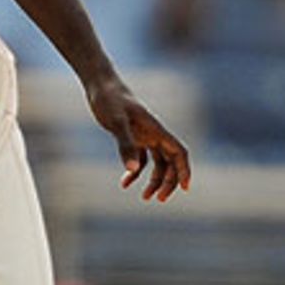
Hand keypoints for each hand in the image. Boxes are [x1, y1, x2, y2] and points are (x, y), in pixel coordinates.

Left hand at [85, 72, 191, 203]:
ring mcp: (144, 136)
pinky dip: (135, 172)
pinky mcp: (132, 137)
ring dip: (153, 181)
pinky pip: (140, 159)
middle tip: (158, 199)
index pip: (179, 152)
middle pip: (171, 162)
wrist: (99, 85)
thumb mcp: (116, 122)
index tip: (185, 188)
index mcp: (156, 130)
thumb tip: (131, 170)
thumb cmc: (109, 100)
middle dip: (168, 181)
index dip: (185, 170)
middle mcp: (154, 134)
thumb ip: (125, 145)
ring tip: (145, 197)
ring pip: (157, 163)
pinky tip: (124, 183)